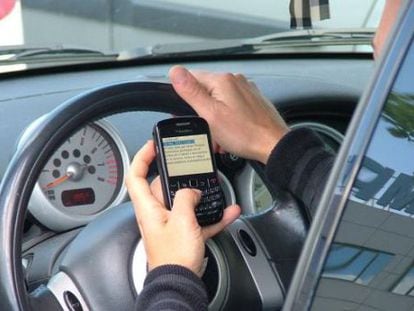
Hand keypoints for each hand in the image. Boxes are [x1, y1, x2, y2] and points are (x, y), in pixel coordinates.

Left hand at [126, 141, 240, 276]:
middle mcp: (156, 213)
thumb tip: (192, 191)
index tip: (153, 145)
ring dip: (199, 196)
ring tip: (212, 188)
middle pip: (163, 186)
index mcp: (148, 208)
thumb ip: (186, 198)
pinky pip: (197, 218)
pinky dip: (210, 214)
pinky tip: (227, 211)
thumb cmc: (174, 257)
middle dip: (179, 177)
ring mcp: (170, 223)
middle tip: (192, 168)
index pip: (136, 176)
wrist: (181, 282)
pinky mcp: (183, 233)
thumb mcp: (182, 220)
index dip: (142, 157)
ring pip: (183, 201)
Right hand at [169, 66, 288, 163]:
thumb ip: (191, 92)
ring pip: (219, 101)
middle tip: (207, 128)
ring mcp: (246, 90)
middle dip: (202, 111)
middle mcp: (236, 81)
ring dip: (215, 117)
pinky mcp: (252, 101)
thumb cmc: (246, 134)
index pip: (191, 78)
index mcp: (223, 81)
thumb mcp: (210, 114)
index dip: (185, 97)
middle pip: (206, 91)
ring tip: (220, 135)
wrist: (273, 145)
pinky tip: (230, 133)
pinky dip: (227, 119)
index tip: (186, 112)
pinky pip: (232, 107)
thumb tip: (175, 72)